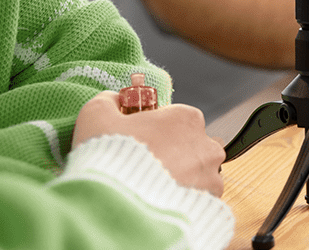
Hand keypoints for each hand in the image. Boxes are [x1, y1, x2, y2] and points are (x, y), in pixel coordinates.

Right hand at [72, 91, 225, 196]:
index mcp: (187, 118)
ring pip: (196, 175)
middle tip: (142, 169)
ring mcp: (211, 177)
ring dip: (179, 180)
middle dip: (170, 156)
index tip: (139, 144)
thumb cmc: (109, 158)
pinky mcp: (209, 205)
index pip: (176, 120)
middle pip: (189, 147)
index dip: (155, 131)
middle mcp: (207, 146)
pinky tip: (161, 204)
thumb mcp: (96, 115)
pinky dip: (182, 202)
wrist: (116, 207)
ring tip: (151, 190)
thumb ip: (108, 101)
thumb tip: (115, 100)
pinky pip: (198, 200)